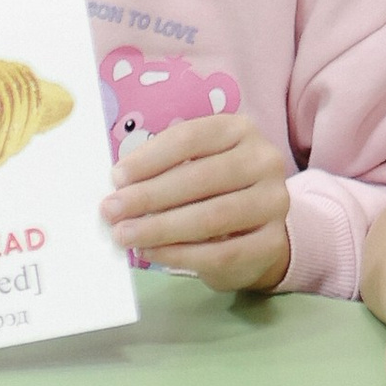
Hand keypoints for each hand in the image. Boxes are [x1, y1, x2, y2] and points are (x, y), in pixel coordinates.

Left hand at [101, 113, 291, 293]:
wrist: (258, 235)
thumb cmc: (215, 193)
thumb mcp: (196, 167)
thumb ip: (164, 170)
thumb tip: (119, 186)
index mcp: (240, 129)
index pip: (191, 137)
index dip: (150, 157)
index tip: (116, 177)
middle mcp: (264, 160)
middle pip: (201, 177)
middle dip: (149, 196)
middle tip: (111, 211)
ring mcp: (273, 202)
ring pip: (211, 216)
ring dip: (160, 228)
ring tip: (125, 235)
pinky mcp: (272, 242)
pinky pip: (221, 252)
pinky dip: (180, 255)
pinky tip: (153, 253)